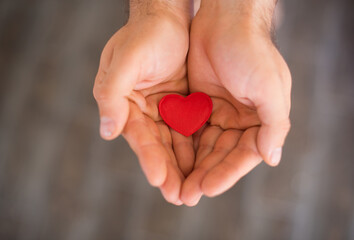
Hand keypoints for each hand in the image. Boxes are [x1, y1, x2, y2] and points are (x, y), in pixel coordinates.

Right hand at [93, 1, 192, 204]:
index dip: (148, 158)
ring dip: (184, 166)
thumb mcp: (125, 60)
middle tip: (179, 196)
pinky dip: (197, 147)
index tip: (159, 179)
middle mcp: (143, 111)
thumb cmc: (143, 35)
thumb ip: (111, 93)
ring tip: (193, 190)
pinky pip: (190, 130)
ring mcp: (164, 109)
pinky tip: (205, 164)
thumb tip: (106, 132)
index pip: (138, 137)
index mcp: (124, 103)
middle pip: (157, 147)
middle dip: (168, 172)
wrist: (168, 18)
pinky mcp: (182, 105)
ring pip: (175, 143)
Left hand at [181, 0, 290, 205]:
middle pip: (221, 155)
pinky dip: (181, 146)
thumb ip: (274, 124)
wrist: (224, 20)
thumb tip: (272, 158)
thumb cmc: (250, 51)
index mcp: (260, 120)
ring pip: (203, 146)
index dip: (227, 173)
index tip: (207, 189)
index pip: (244, 155)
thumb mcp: (270, 87)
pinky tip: (170, 161)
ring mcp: (218, 112)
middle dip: (204, 175)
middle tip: (186, 195)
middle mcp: (240, 120)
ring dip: (191, 166)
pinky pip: (189, 130)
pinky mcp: (198, 104)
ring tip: (176, 186)